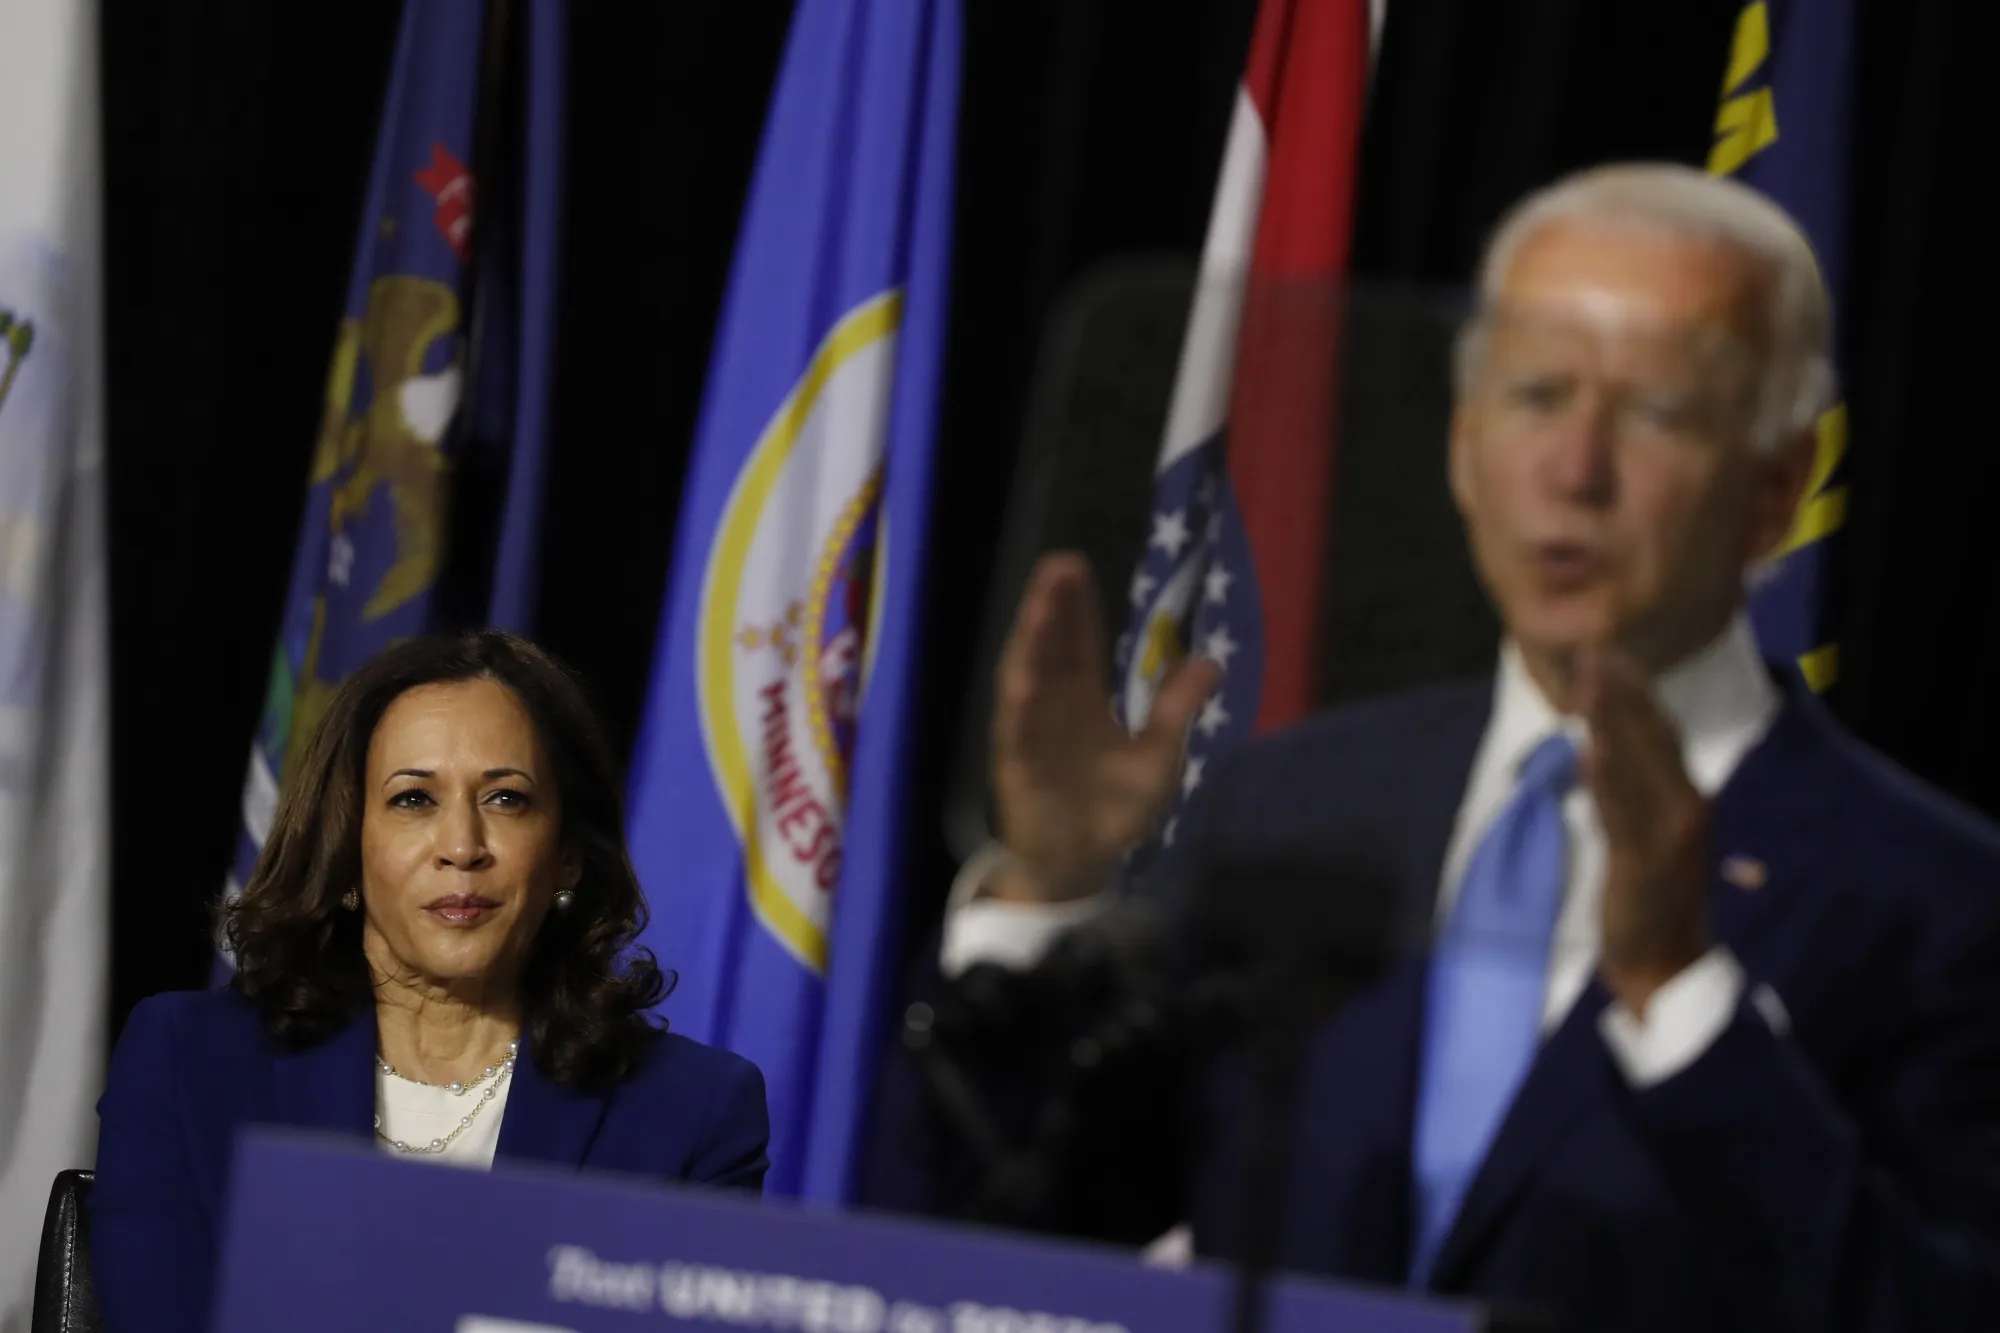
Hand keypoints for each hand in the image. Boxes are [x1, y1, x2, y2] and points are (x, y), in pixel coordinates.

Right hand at [987, 553, 1219, 902]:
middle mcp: (1053, 707)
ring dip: (1032, 645)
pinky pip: (1018, 736)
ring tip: (1040, 608)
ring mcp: (1033, 734)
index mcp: (1084, 700)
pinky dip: (1019, 710)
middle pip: (1051, 649)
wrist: (1083, 862)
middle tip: (1057, 567)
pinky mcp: (1020, 768)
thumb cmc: (1113, 808)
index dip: (1077, 606)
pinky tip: (1023, 684)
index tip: (1073, 566)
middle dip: (1052, 609)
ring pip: (1028, 680)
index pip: (1079, 643)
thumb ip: (1177, 710)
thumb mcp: (1159, 758)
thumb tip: (1212, 659)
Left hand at [1578, 646, 1712, 1016]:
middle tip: (1594, 650)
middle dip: (1621, 694)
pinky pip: (1620, 813)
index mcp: (1690, 799)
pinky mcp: (1641, 861)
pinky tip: (1589, 750)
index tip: (1613, 655)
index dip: (1638, 693)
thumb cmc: (1653, 899)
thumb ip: (1636, 794)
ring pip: (1635, 768)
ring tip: (1588, 683)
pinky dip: (1604, 781)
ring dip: (1610, 723)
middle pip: (1652, 739)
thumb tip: (1603, 746)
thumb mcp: (1651, 836)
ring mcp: (1667, 835)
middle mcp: (1687, 808)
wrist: (1665, 963)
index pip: (1665, 734)